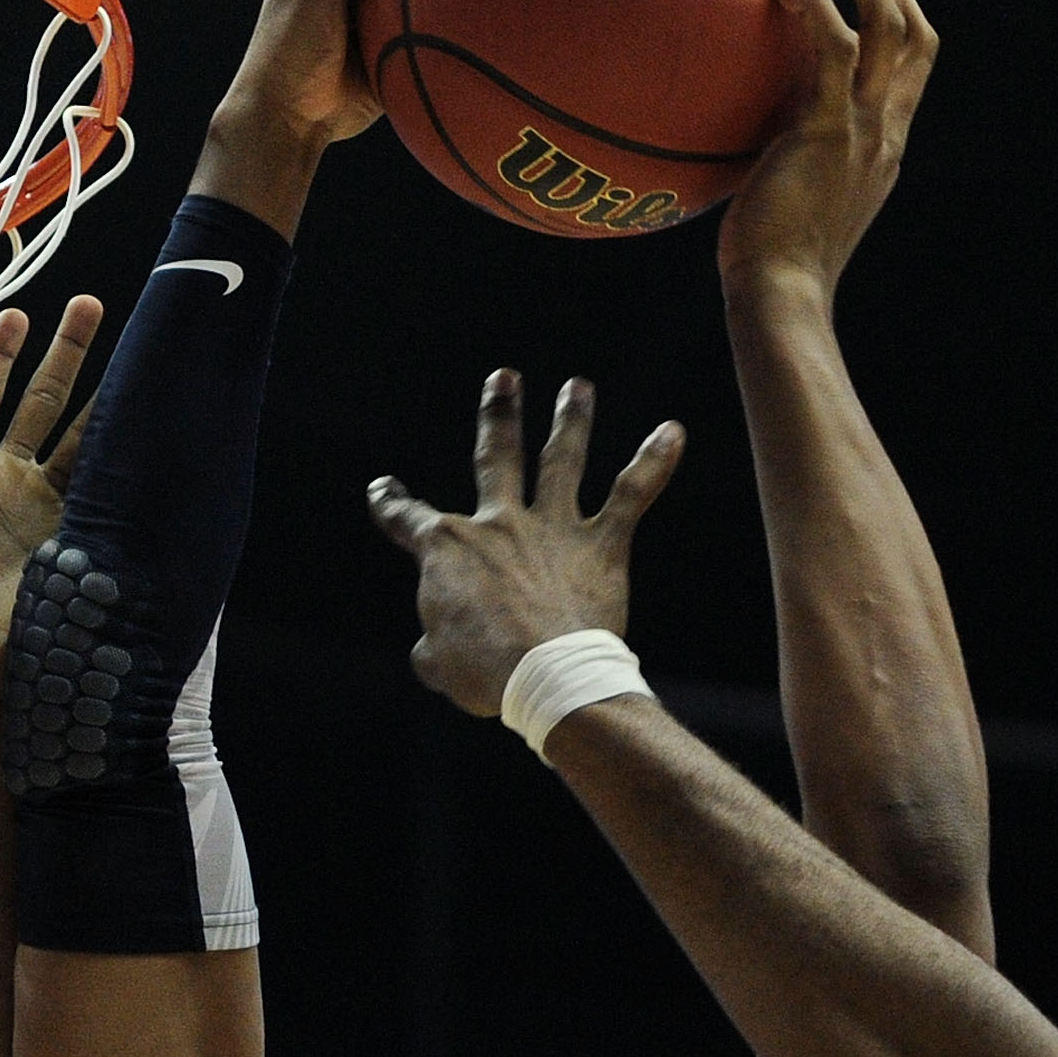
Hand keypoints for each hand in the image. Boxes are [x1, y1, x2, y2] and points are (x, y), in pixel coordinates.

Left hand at [0, 298, 101, 699]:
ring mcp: (44, 512)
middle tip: (90, 304)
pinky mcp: (73, 544)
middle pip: (43, 402)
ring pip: (84, 440)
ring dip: (108, 399)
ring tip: (141, 359)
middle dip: (67, 353)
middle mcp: (7, 482)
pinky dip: (125, 465)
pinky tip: (148, 433)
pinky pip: (105, 494)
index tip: (18, 313)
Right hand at [365, 371, 685, 718]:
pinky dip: (653, 464)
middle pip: (497, 460)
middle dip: (499, 416)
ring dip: (571, 422)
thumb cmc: (486, 674)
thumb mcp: (439, 664)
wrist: (546, 677)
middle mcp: (499, 524)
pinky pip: (631, 496)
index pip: (408, 519)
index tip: (384, 490)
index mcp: (447, 549)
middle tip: (505, 379)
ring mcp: (552, 530)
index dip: (392, 504)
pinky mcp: (601, 546)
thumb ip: (434, 645)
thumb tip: (436, 647)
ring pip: (561, 463)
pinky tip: (673, 432)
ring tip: (578, 387)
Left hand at [720, 0, 937, 297]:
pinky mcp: (829, 129)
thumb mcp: (800, 198)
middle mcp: (887, 131)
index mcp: (886, 145)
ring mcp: (865, 128)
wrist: (783, 294)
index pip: (915, 63)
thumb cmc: (774, 260)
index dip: (896, 10)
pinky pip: (834, 47)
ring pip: (888, 25)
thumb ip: (795, 155)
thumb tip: (750, 129)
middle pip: (916, 32)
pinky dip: (813, 6)